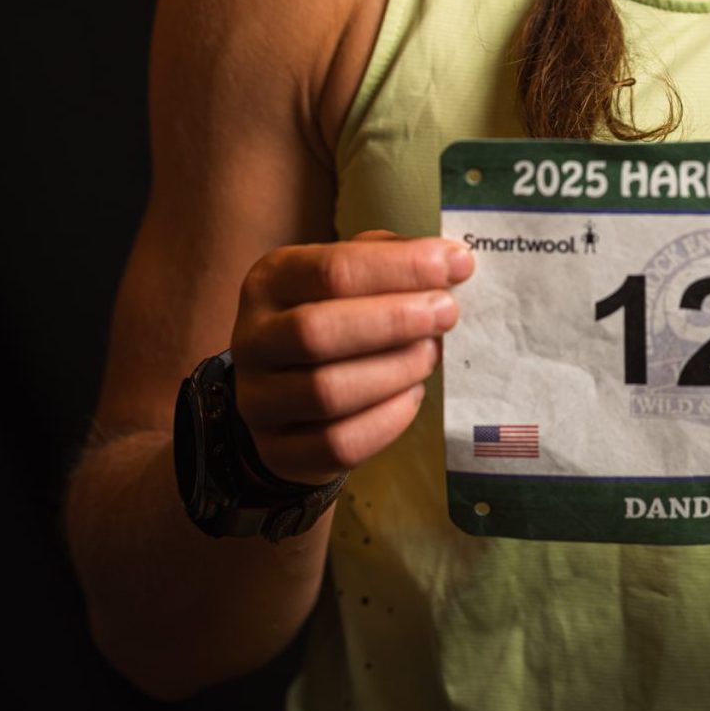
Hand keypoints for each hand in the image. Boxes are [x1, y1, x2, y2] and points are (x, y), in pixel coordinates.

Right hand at [229, 230, 474, 485]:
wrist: (291, 394)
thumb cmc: (336, 316)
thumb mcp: (352, 275)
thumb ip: (393, 259)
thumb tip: (452, 261)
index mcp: (270, 281)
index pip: (331, 269)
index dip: (400, 267)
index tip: (457, 264)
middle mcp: (252, 339)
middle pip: (317, 331)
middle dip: (394, 321)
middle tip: (447, 313)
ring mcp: (258, 401)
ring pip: (326, 392)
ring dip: (394, 370)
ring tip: (430, 355)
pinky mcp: (279, 451)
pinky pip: (337, 444)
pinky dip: (387, 420)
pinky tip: (412, 395)